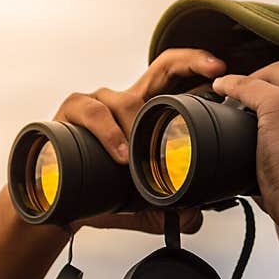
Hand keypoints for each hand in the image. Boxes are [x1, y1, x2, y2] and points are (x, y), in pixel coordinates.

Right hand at [53, 48, 226, 234]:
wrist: (55, 202)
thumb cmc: (99, 192)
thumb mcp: (141, 205)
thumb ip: (170, 210)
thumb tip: (195, 217)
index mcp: (146, 115)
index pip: (177, 81)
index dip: (201, 69)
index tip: (224, 71)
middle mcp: (126, 101)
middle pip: (162, 67)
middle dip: (191, 61)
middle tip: (215, 70)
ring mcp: (99, 101)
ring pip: (125, 99)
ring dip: (136, 125)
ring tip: (138, 156)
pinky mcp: (72, 109)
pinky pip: (92, 112)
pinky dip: (108, 133)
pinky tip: (119, 155)